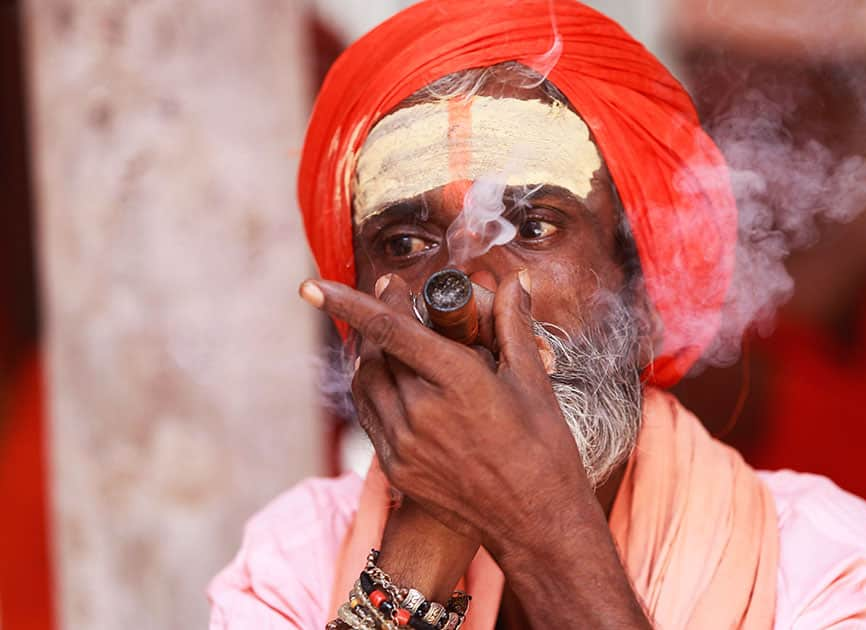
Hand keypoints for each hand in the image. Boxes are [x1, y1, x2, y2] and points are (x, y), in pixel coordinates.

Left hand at [300, 271, 599, 555]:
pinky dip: (372, 390)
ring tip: (390, 337)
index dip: (350, 304)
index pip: (392, 331)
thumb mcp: (533, 382)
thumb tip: (516, 281)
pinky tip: (389, 379)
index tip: (311, 287)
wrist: (537, 525)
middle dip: (379, 318)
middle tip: (394, 295)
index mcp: (459, 382)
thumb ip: (513, 325)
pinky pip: (371, 418)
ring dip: (371, 354)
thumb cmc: (544, 450)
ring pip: (367, 384)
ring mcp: (406, 446)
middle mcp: (423, 412)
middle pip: (378, 352)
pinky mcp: (398, 471)